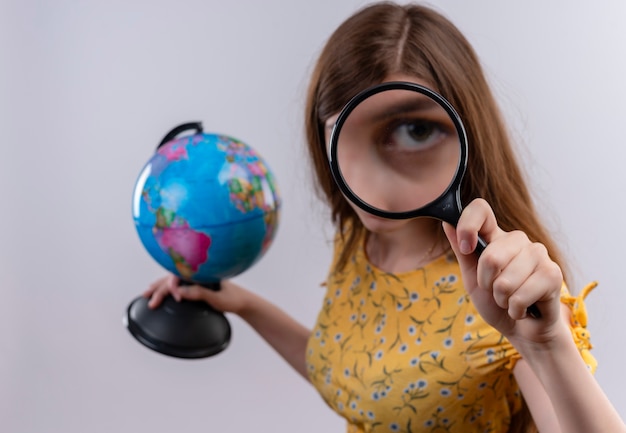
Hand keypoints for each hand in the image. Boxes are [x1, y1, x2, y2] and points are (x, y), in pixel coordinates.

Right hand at [143, 274, 249, 314]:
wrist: (244, 302)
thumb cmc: (234, 299)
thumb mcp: (217, 298)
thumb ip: (199, 293)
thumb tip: (179, 292)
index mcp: (202, 272)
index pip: (180, 274)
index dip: (173, 286)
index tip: (176, 298)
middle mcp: (197, 273)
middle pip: (173, 276)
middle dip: (159, 287)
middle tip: (149, 299)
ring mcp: (197, 279)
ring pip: (173, 279)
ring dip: (160, 286)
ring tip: (147, 292)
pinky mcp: (197, 285)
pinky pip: (178, 284)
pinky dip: (167, 287)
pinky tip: (161, 291)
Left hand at [442, 199, 564, 347]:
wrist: (522, 330)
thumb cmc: (496, 302)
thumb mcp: (472, 278)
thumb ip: (462, 251)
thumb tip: (446, 223)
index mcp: (496, 237)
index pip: (481, 210)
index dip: (467, 225)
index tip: (466, 247)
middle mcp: (518, 240)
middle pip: (491, 256)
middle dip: (487, 284)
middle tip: (496, 291)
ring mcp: (538, 254)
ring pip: (505, 281)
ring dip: (502, 300)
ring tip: (511, 300)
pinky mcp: (553, 273)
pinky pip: (520, 296)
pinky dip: (516, 309)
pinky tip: (525, 308)